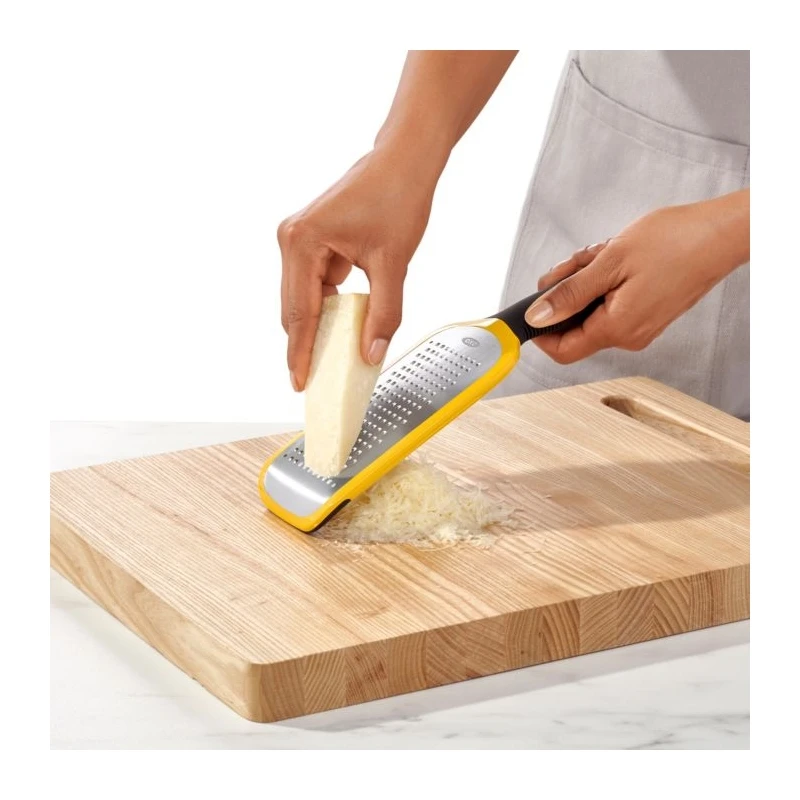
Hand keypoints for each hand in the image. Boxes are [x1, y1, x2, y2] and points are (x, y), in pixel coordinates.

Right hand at [278, 145, 438, 390]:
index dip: (300, 353)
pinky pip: (315, 285)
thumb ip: (384, 314)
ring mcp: (299, 239)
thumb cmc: (398, 195)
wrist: (405, 159)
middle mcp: (292, 238)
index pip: (299, 313)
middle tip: (317, 379)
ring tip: (331, 358)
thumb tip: (371, 353)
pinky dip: (329, 307)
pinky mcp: (312, 240)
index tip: (300, 382)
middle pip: (294, 308)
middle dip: (307, 344)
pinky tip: (344, 325)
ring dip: (319, 326)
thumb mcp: (393, 263)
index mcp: (302, 242)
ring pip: (304, 299)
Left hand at [524, 190, 749, 363]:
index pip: (563, 350)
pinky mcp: (649, 312)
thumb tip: (537, 316)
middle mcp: (629, 335)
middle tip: (578, 261)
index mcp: (617, 328)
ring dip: (588, 279)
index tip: (532, 306)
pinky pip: (612, 301)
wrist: (723, 234)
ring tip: (604, 252)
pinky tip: (618, 257)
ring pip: (592, 308)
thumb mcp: (610, 262)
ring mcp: (641, 325)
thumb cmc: (676, 242)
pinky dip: (606, 279)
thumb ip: (570, 293)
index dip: (541, 332)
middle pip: (575, 324)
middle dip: (567, 290)